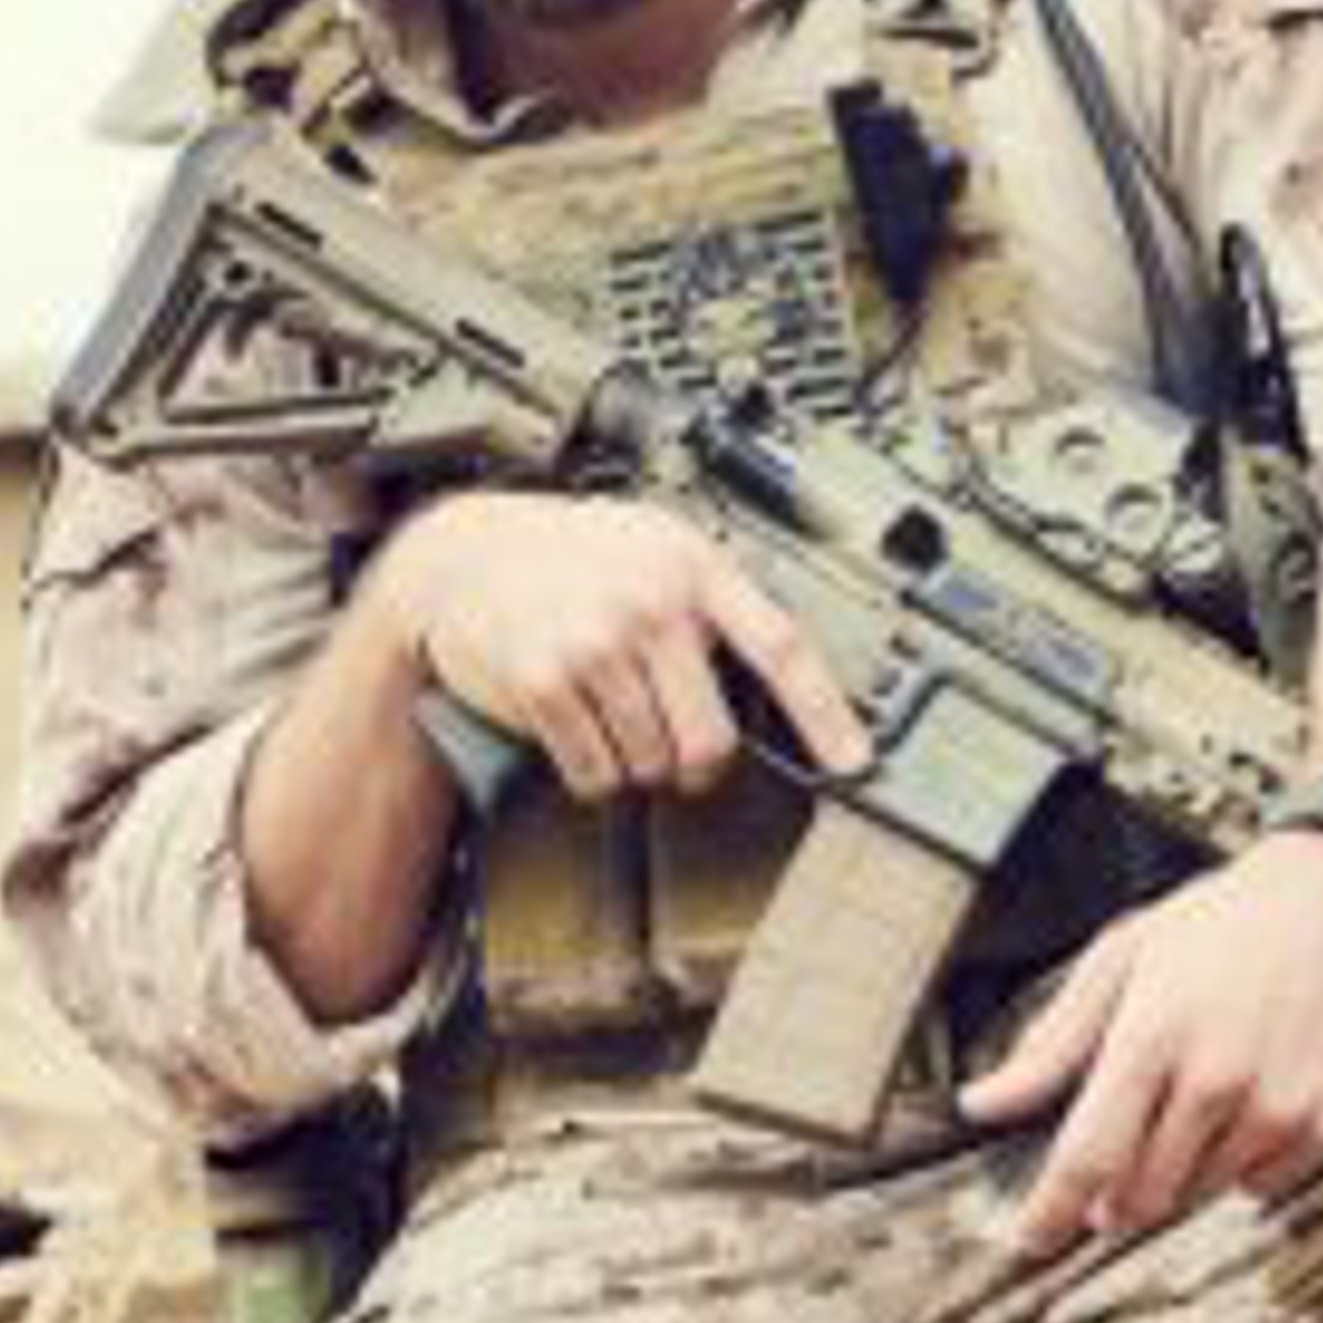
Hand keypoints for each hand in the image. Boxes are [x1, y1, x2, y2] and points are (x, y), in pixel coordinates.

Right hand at [380, 490, 870, 800]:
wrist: (467, 555)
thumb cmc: (575, 558)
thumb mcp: (657, 549)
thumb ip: (714, 604)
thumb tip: (780, 691)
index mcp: (695, 567)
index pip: (781, 647)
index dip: (825, 714)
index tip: (855, 763)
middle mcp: (650, 602)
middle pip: (712, 739)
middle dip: (699, 764)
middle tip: (681, 754)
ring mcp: (595, 642)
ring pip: (652, 764)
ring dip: (638, 764)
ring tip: (615, 719)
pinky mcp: (545, 680)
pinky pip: (595, 773)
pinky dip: (592, 773)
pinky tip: (580, 732)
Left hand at [959, 830, 1322, 1257]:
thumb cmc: (1223, 922)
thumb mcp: (1122, 961)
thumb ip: (1051, 1045)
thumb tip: (981, 1105)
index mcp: (1152, 1037)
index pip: (1087, 1158)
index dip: (1050, 1213)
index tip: (1030, 1242)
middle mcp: (1219, 1079)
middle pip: (1144, 1195)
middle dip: (1116, 1199)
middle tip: (1117, 1172)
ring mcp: (1284, 1105)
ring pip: (1206, 1194)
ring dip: (1185, 1174)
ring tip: (1199, 1106)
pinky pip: (1269, 1186)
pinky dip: (1250, 1164)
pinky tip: (1255, 1106)